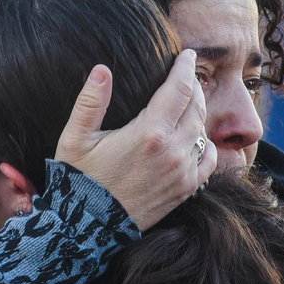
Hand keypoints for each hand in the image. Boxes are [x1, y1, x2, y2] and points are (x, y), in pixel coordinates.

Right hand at [55, 51, 216, 231]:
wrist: (88, 228)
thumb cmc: (78, 181)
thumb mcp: (74, 139)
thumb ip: (90, 102)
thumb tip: (102, 69)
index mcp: (149, 133)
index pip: (180, 89)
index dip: (185, 67)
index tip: (186, 55)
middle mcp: (173, 152)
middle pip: (197, 106)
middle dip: (193, 87)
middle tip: (185, 76)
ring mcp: (183, 172)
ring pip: (203, 131)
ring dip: (197, 113)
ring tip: (185, 104)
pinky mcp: (185, 189)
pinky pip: (209, 159)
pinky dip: (205, 144)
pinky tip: (192, 138)